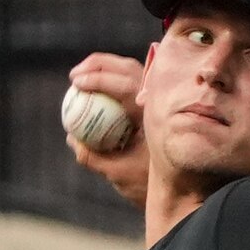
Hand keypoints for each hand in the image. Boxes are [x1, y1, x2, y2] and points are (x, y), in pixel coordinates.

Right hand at [65, 53, 149, 201]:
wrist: (177, 184)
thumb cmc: (148, 180)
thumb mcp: (118, 173)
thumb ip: (92, 157)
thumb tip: (71, 137)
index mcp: (154, 113)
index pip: (125, 85)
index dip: (98, 79)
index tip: (77, 83)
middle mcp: (158, 99)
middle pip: (126, 68)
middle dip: (97, 65)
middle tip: (74, 77)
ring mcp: (157, 96)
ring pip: (129, 70)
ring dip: (103, 67)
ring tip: (79, 78)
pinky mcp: (154, 98)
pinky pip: (130, 80)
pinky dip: (110, 77)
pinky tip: (92, 88)